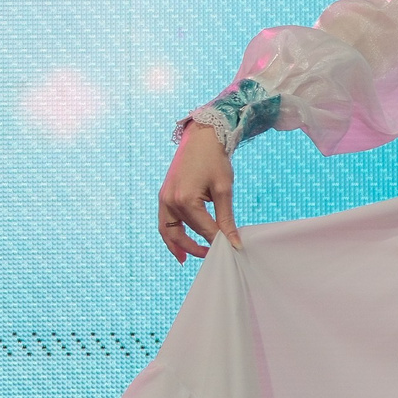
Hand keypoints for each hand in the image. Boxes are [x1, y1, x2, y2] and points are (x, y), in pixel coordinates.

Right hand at [158, 122, 241, 260]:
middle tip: (215, 255)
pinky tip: (179, 247)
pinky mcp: (163, 196)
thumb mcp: (224, 189)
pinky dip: (170, 235)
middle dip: (199, 246)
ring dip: (180, 246)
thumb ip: (226, 218)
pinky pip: (164, 222)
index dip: (219, 241)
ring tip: (191, 258)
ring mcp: (163, 199)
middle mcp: (170, 201)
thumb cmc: (215, 160)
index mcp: (186, 200)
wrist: (201, 138)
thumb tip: (233, 241)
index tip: (233, 249)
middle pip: (186, 232)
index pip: (204, 229)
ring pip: (169, 231)